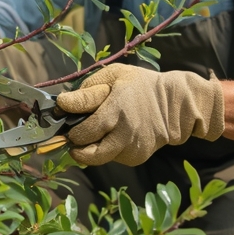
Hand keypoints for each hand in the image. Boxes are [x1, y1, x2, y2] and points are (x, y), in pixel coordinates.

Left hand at [55, 64, 224, 165]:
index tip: (60, 115)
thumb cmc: (138, 86)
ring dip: (88, 148)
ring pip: (96, 157)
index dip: (65, 123)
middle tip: (72, 131)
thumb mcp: (113, 76)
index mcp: (117, 109)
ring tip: (91, 133)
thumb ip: (87, 91)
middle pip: (87, 151)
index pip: (83, 127)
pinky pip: (111, 158)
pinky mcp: (136, 158)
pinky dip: (105, 149)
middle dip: (74, 141)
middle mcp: (124, 132)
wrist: (174, 105)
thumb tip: (62, 104)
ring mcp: (131, 148)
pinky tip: (112, 135)